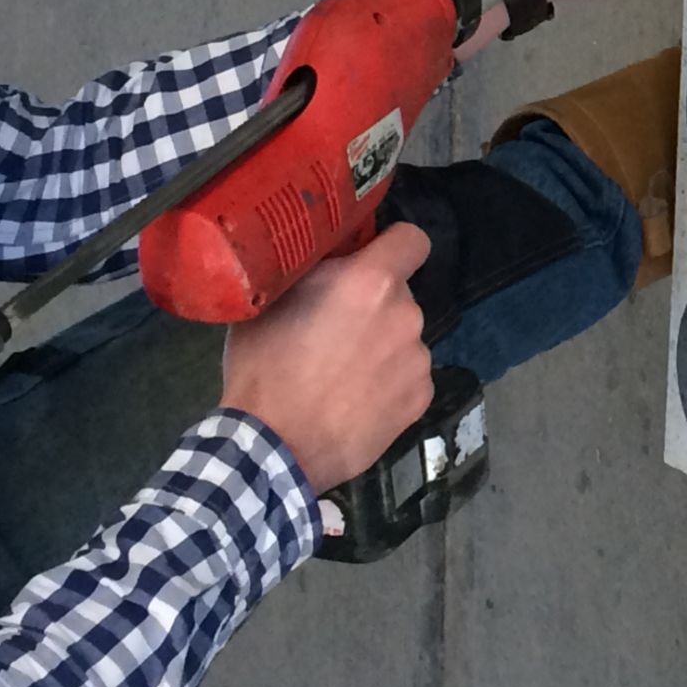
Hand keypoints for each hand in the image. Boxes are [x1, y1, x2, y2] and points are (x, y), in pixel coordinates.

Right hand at [221, 222, 433, 495]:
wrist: (274, 447)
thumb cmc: (264, 367)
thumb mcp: (275, 300)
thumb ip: (314, 271)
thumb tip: (331, 260)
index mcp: (371, 281)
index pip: (412, 239)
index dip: (393, 246)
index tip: (373, 259)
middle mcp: (406, 314)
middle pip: (398, 295)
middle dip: (373, 306)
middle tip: (335, 331)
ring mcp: (418, 359)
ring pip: (402, 338)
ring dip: (381, 347)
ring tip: (341, 376)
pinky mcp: (421, 398)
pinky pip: (407, 377)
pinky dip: (388, 384)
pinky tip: (356, 402)